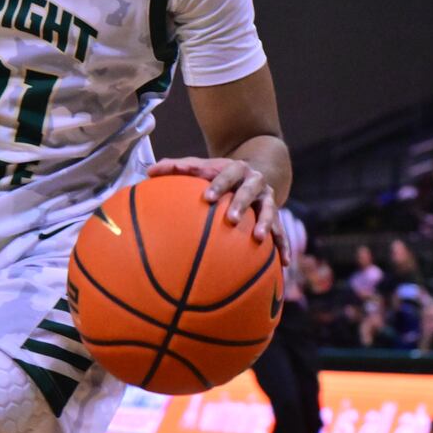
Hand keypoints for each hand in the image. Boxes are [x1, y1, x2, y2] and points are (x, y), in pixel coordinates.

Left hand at [145, 156, 288, 261]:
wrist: (257, 173)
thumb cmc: (219, 175)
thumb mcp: (202, 168)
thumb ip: (177, 168)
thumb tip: (149, 171)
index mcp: (236, 169)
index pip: (227, 173)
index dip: (218, 184)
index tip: (207, 198)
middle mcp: (255, 182)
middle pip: (250, 191)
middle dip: (241, 203)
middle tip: (231, 219)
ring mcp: (268, 200)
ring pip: (270, 210)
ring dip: (266, 224)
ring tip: (259, 239)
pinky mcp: (277, 217)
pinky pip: (282, 233)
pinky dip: (283, 246)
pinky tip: (283, 264)